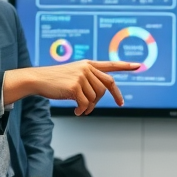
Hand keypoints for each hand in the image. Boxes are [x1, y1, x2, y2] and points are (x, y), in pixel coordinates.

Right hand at [7, 60, 132, 115]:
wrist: (38, 79)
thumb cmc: (55, 80)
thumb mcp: (74, 75)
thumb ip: (89, 80)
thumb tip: (100, 95)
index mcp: (88, 64)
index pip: (110, 65)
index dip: (125, 65)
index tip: (138, 65)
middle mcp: (86, 68)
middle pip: (108, 84)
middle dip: (116, 96)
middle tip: (120, 104)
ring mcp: (81, 76)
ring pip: (96, 97)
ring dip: (91, 107)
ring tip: (82, 109)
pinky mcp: (75, 86)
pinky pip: (86, 104)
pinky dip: (83, 111)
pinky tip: (76, 111)